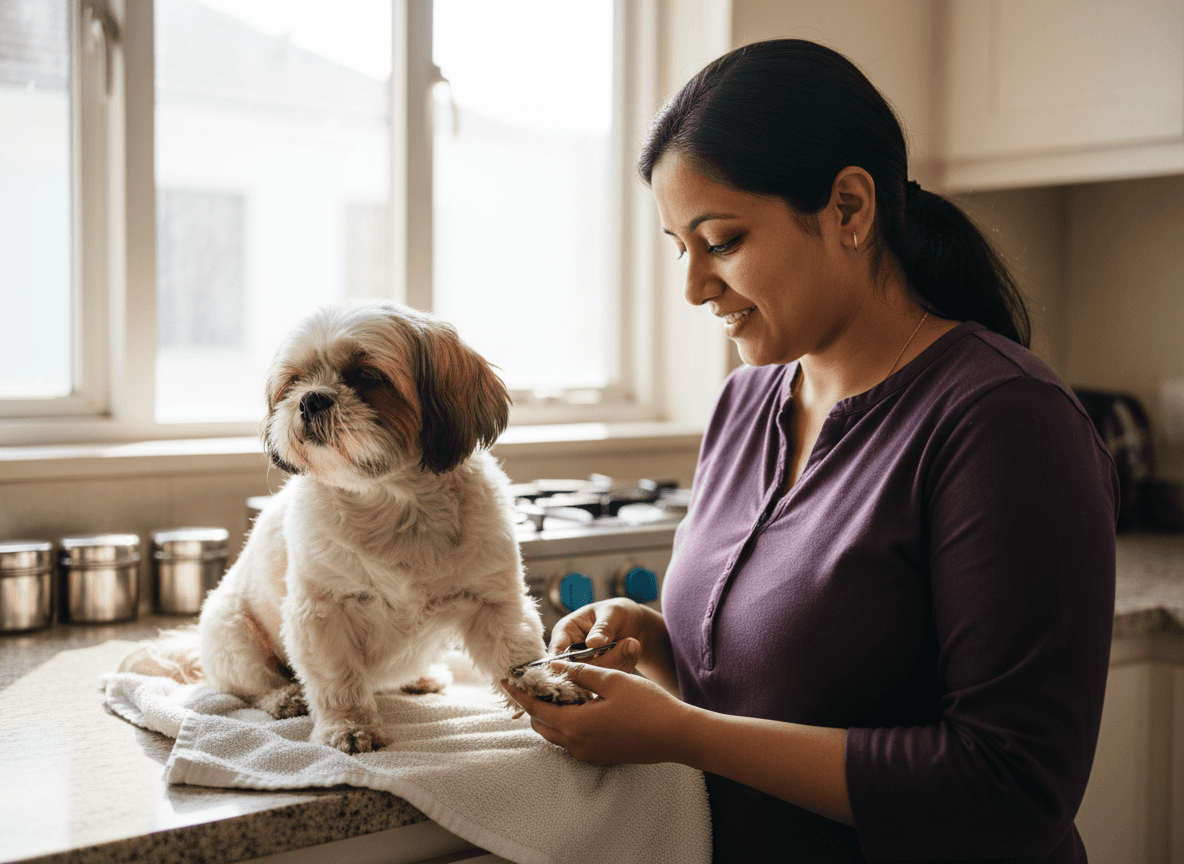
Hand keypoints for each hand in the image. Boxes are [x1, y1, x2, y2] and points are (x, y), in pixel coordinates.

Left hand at [505, 659, 697, 765]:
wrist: (677, 736)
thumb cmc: (648, 705)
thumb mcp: (613, 680)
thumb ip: (581, 672)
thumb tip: (555, 666)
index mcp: (576, 725)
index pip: (536, 708)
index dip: (520, 693)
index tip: (506, 680)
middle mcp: (577, 744)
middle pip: (542, 725)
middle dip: (532, 705)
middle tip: (530, 683)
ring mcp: (589, 754)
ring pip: (556, 735)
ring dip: (548, 716)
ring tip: (552, 692)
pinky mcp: (601, 756)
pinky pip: (571, 741)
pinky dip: (565, 724)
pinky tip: (576, 707)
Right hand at [551, 599, 679, 693]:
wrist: (632, 624)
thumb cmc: (617, 613)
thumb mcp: (613, 613)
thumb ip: (603, 627)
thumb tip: (592, 643)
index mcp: (565, 632)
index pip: (557, 654)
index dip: (567, 666)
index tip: (590, 668)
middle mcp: (569, 653)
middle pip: (576, 672)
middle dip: (604, 663)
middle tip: (627, 647)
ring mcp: (583, 667)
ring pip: (593, 680)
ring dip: (615, 666)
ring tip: (631, 647)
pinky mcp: (596, 678)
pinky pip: (606, 683)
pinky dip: (621, 671)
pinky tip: (630, 655)